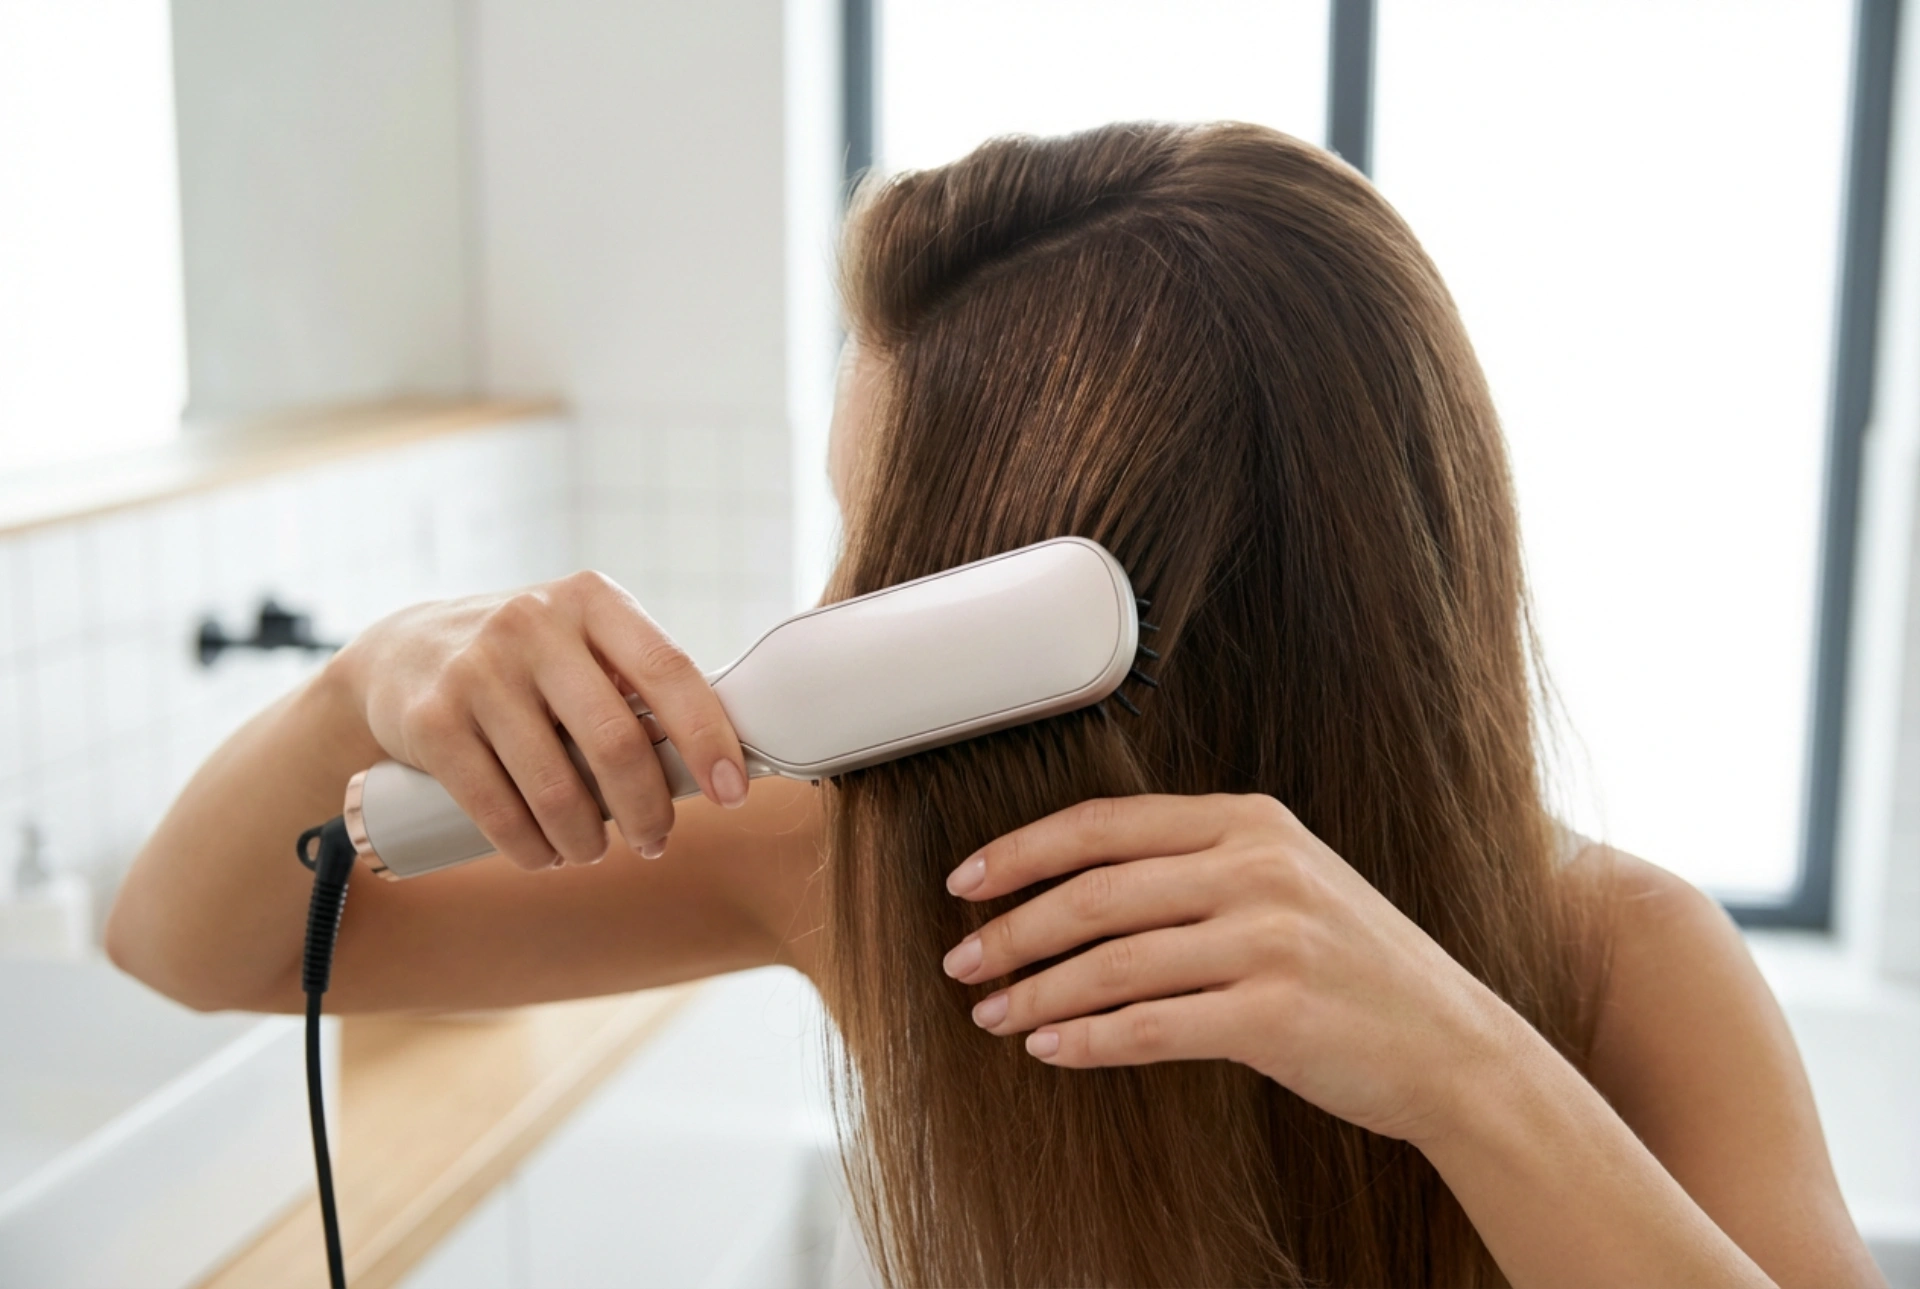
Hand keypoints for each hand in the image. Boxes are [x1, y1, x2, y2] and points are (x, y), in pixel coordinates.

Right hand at [329, 571, 746, 869]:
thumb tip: (720, 761)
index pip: (669, 670)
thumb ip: (639, 684)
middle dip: (647, 810)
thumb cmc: (527, 661)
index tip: (732, 793)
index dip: (708, 738)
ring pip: (557, 789)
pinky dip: (532, 850)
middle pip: (616, 742)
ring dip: (587, 841)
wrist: (404, 650)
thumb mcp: (582, 642)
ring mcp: (478, 670)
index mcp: (592, 599)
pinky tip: (547, 856)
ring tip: (594, 851)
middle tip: (655, 841)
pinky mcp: (432, 720)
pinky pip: (497, 810)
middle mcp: (535, 623)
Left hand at [941, 793, 1527, 1145]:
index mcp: (1250, 820)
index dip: (1021, 850)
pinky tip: (1052, 1049)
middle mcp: (1258, 868)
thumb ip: (1196, 864)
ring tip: (992, 1013)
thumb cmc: (1355, 966)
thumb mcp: (1287, 879)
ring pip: (1111, 964)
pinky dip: (1086, 1041)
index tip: (965, 880)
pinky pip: (1149, 1028)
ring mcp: (1270, 940)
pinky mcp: (1276, 1016)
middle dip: (1010, 930)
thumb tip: (1071, 885)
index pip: (1104, 824)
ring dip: (1035, 993)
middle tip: (959, 960)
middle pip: (1094, 893)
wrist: (1454, 1046)